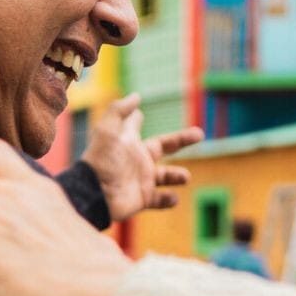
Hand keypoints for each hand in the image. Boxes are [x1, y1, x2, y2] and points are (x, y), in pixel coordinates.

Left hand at [81, 93, 202, 221]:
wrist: (96, 194)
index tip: (138, 112)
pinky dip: (168, 200)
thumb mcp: (108, 130)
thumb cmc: (102, 160)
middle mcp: (137, 159)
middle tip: (199, 134)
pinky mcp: (143, 198)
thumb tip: (136, 96)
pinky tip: (173, 197)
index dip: (135, 118)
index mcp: (128, 142)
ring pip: (166, 175)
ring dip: (176, 175)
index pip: (134, 126)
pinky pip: (160, 200)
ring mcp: (141, 179)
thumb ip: (120, 110)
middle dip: (182, 140)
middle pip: (164, 147)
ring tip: (185, 176)